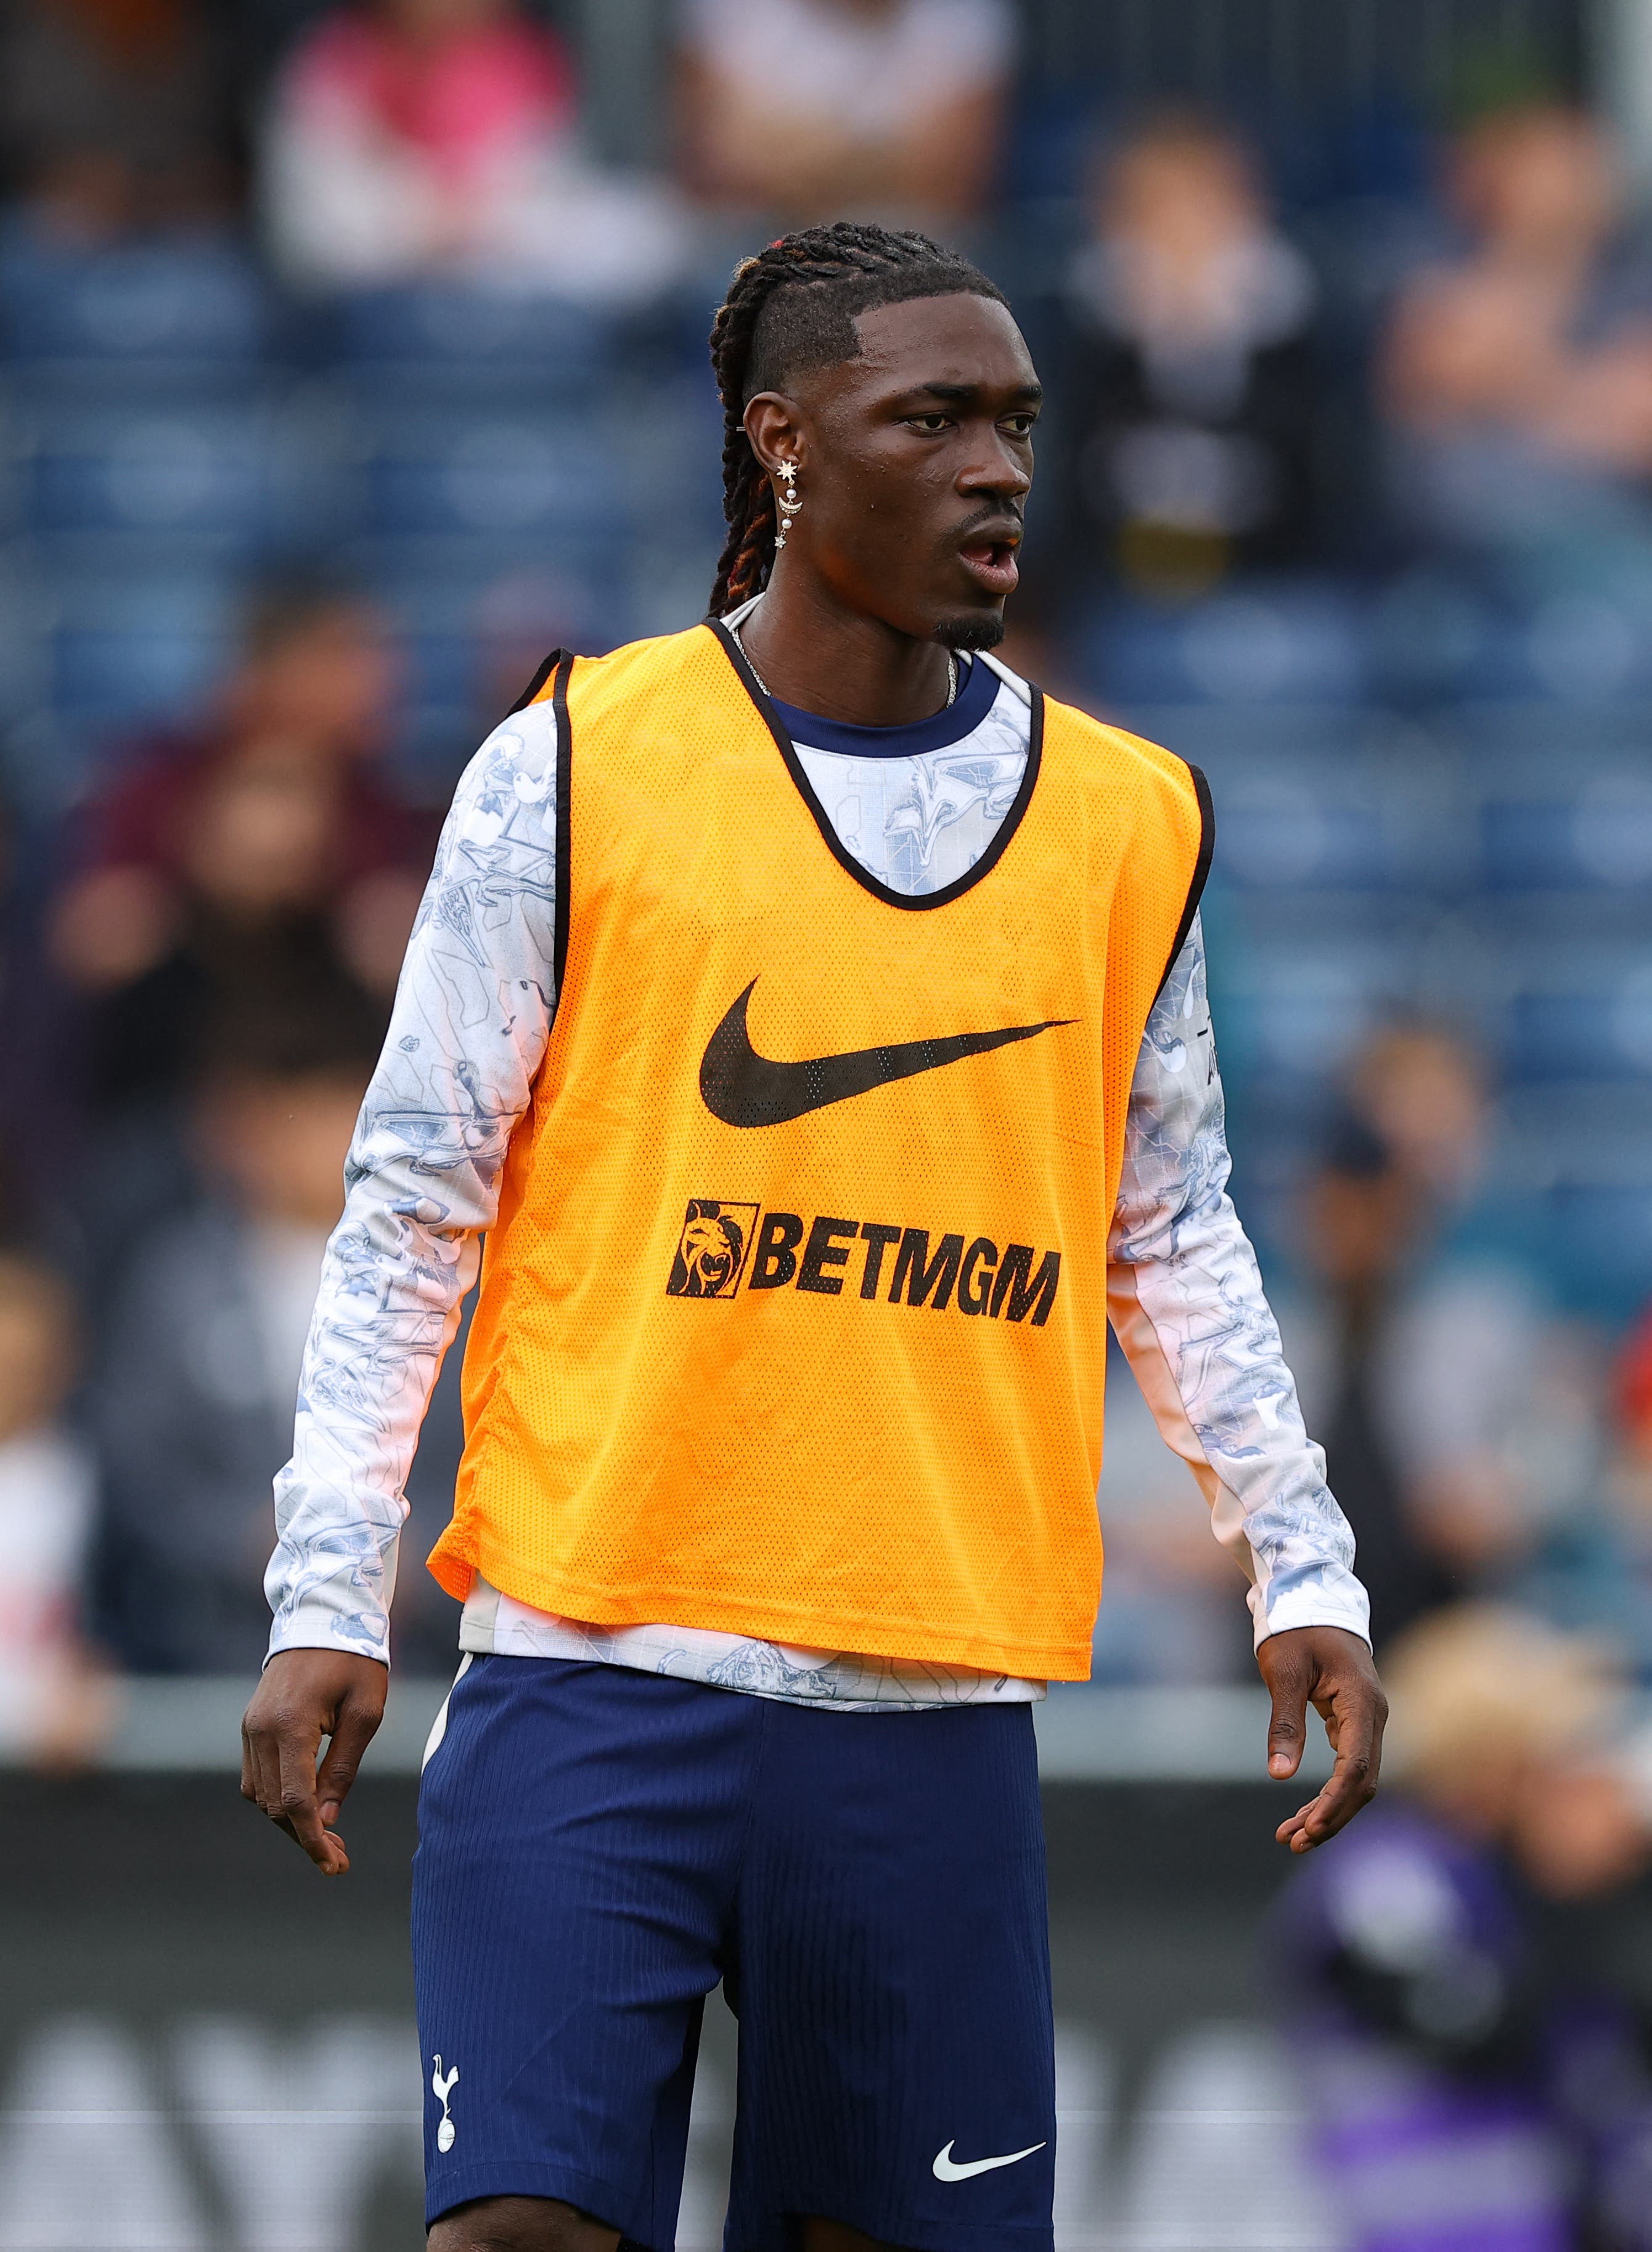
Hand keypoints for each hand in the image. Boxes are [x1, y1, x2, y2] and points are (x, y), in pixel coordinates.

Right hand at [241, 1650, 386, 1875]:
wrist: (324, 1615)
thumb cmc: (354, 1660)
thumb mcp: (365, 1712)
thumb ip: (343, 1768)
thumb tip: (326, 1818)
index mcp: (290, 1725)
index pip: (295, 1801)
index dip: (312, 1839)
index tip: (333, 1865)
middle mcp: (260, 1730)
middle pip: (275, 1804)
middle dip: (305, 1837)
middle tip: (338, 1858)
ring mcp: (250, 1727)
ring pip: (261, 1795)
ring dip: (289, 1820)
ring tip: (327, 1837)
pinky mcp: (250, 1724)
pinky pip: (257, 1775)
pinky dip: (279, 1796)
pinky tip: (308, 1804)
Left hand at [1257, 1626, 1385, 1853]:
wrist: (1311, 1596)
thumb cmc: (1296, 1629)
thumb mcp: (1284, 1671)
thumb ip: (1284, 1723)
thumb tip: (1278, 1775)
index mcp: (1362, 1703)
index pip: (1357, 1766)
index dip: (1335, 1802)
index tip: (1309, 1829)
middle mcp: (1374, 1716)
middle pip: (1362, 1783)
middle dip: (1330, 1816)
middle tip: (1292, 1842)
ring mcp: (1367, 1720)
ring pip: (1356, 1779)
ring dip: (1328, 1810)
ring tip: (1291, 1837)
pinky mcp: (1353, 1722)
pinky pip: (1348, 1766)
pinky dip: (1328, 1792)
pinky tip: (1303, 1812)